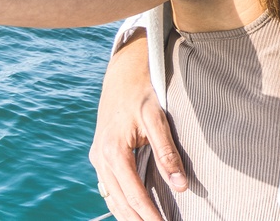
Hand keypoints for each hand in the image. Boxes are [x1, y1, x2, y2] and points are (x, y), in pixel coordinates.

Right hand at [89, 33, 186, 219]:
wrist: (122, 73)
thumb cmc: (143, 93)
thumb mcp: (157, 119)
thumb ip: (168, 152)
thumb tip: (181, 184)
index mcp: (113, 151)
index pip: (134, 194)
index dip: (149, 214)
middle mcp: (100, 158)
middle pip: (119, 201)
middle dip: (137, 220)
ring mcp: (97, 157)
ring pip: (111, 197)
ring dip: (127, 214)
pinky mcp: (99, 154)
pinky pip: (108, 186)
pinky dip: (119, 202)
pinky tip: (131, 211)